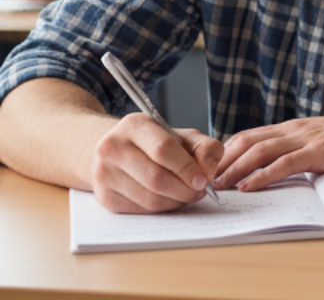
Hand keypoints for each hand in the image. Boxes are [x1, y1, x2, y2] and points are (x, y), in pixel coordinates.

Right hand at [92, 113, 223, 212]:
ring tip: (187, 194)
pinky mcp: (105, 197)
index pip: (163, 150)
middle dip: (185, 190)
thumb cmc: (158, 143)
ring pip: (149, 198)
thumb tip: (208, 173)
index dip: (187, 168)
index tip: (204, 180)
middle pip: (155, 178)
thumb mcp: (185, 136)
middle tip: (200, 191)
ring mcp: (104, 174)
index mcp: (134, 125)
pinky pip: (141, 210)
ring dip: (176, 201)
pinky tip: (169, 198)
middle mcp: (112, 148)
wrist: (119, 152)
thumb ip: (205, 148)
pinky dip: (163, 208)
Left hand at [214, 109, 323, 191]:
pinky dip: (262, 175)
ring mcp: (305, 139)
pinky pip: (283, 164)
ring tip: (218, 185)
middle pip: (247, 141)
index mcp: (294, 127)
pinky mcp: (318, 152)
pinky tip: (248, 186)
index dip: (226, 151)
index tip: (210, 168)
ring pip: (259, 151)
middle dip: (222, 160)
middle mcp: (294, 130)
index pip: (250, 135)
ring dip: (235, 169)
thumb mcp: (321, 139)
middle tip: (204, 178)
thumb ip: (299, 148)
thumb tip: (278, 166)